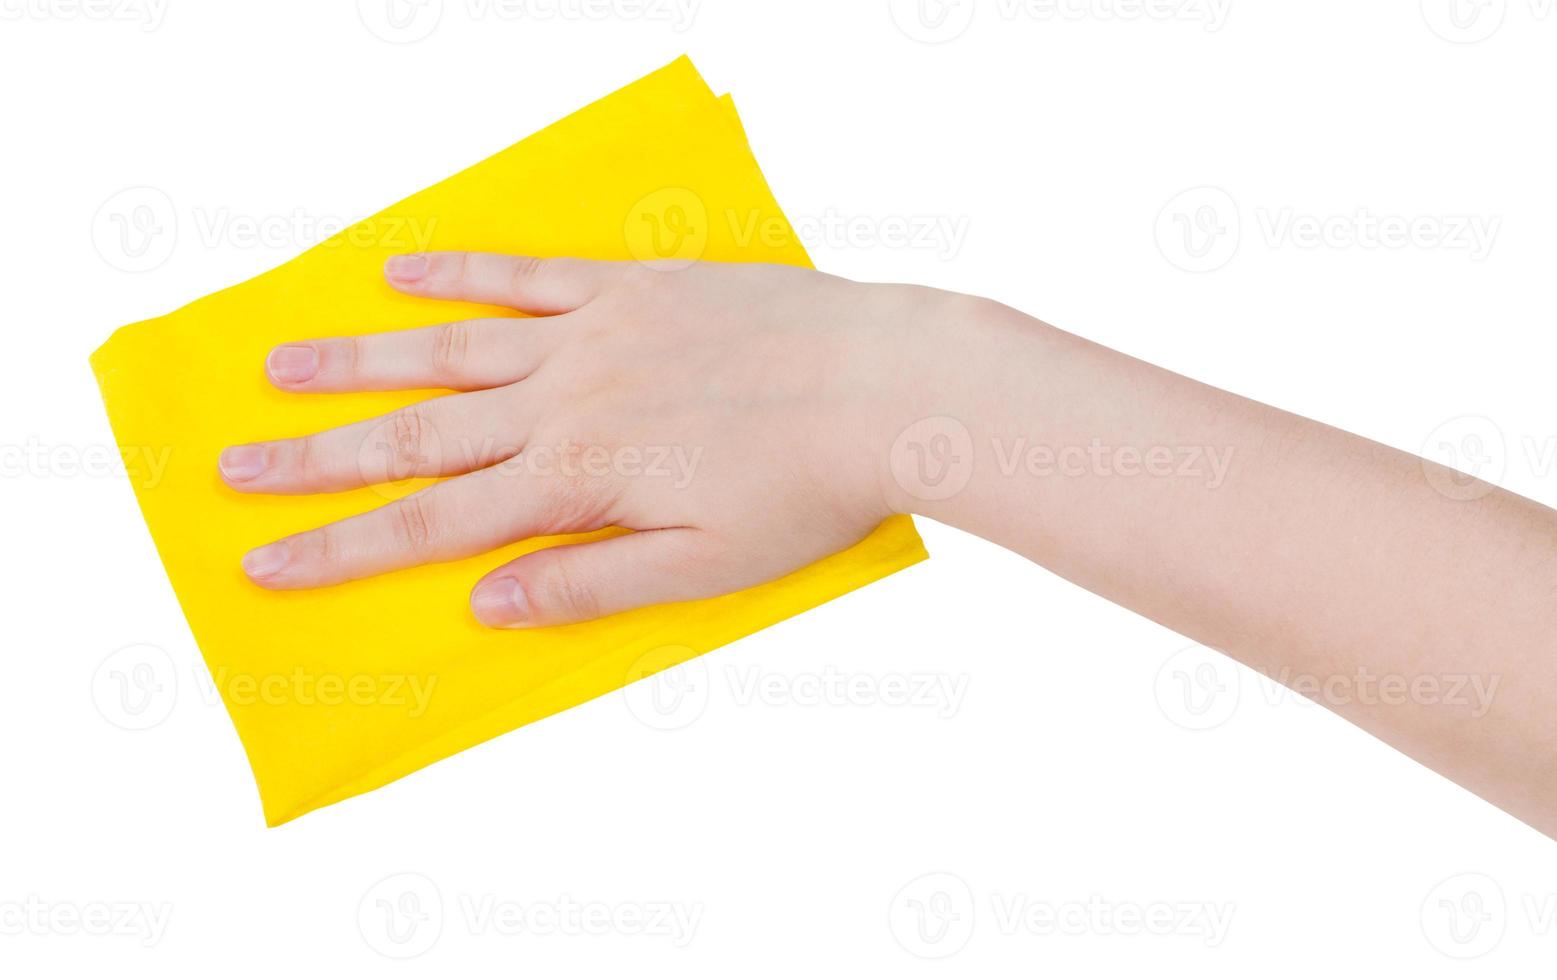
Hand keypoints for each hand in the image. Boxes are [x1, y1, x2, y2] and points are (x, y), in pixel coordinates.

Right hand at [219, 252, 942, 626]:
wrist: (886, 386)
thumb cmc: (808, 489)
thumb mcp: (703, 570)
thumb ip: (590, 586)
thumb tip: (485, 604)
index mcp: (577, 480)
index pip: (431, 526)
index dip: (340, 547)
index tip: (264, 561)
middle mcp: (564, 400)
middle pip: (415, 434)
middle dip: (316, 459)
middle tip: (231, 465)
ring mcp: (593, 334)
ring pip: (450, 346)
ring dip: (359, 359)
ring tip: (281, 366)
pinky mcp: (631, 286)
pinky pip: (525, 274)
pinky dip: (458, 273)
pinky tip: (401, 271)